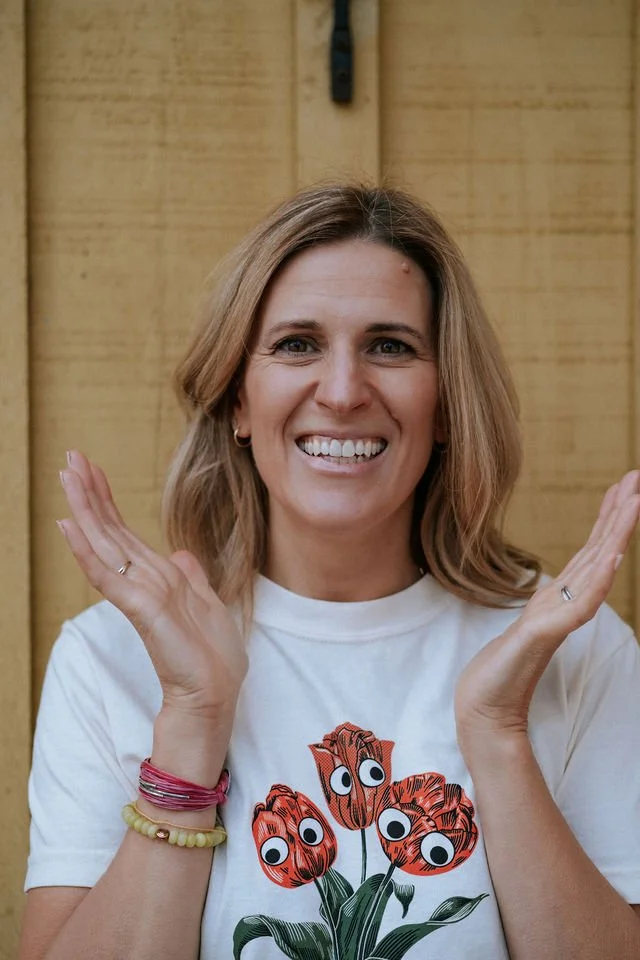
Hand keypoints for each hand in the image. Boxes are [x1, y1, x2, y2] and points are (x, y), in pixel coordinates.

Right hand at [57, 450, 247, 721]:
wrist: (214, 695)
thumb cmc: (211, 658)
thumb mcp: (208, 605)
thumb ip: (190, 578)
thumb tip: (180, 554)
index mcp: (158, 577)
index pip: (125, 532)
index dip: (107, 500)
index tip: (91, 470)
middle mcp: (143, 580)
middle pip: (109, 530)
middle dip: (90, 493)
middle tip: (70, 459)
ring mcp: (138, 594)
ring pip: (104, 543)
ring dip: (85, 509)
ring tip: (67, 477)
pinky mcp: (139, 609)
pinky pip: (107, 575)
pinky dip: (87, 551)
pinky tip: (69, 527)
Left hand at [454, 470, 639, 752]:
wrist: (486, 706)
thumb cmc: (504, 668)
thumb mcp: (530, 625)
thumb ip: (551, 608)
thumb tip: (564, 590)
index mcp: (563, 596)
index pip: (592, 548)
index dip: (609, 517)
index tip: (626, 484)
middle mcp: (567, 603)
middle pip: (600, 550)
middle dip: (620, 513)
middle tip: (638, 478)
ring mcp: (560, 618)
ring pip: (595, 568)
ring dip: (616, 534)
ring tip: (634, 502)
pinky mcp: (546, 634)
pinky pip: (578, 603)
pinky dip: (597, 579)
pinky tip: (611, 557)